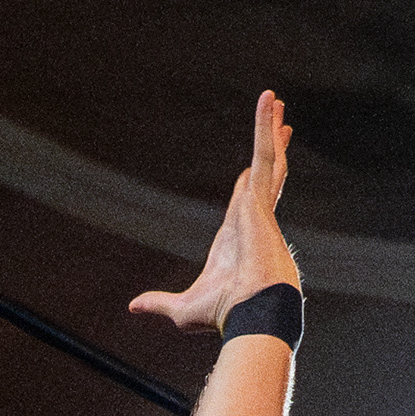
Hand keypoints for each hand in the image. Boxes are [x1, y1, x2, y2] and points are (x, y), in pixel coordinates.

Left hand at [130, 91, 297, 332]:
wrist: (251, 312)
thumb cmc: (224, 314)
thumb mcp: (182, 308)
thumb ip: (159, 302)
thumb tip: (134, 307)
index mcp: (238, 239)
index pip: (246, 202)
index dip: (250, 182)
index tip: (252, 170)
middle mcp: (253, 218)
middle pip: (264, 174)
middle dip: (272, 147)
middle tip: (280, 123)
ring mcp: (259, 206)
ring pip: (268, 158)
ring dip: (270, 127)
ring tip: (275, 100)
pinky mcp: (261, 196)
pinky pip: (264, 153)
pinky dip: (265, 126)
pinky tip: (268, 101)